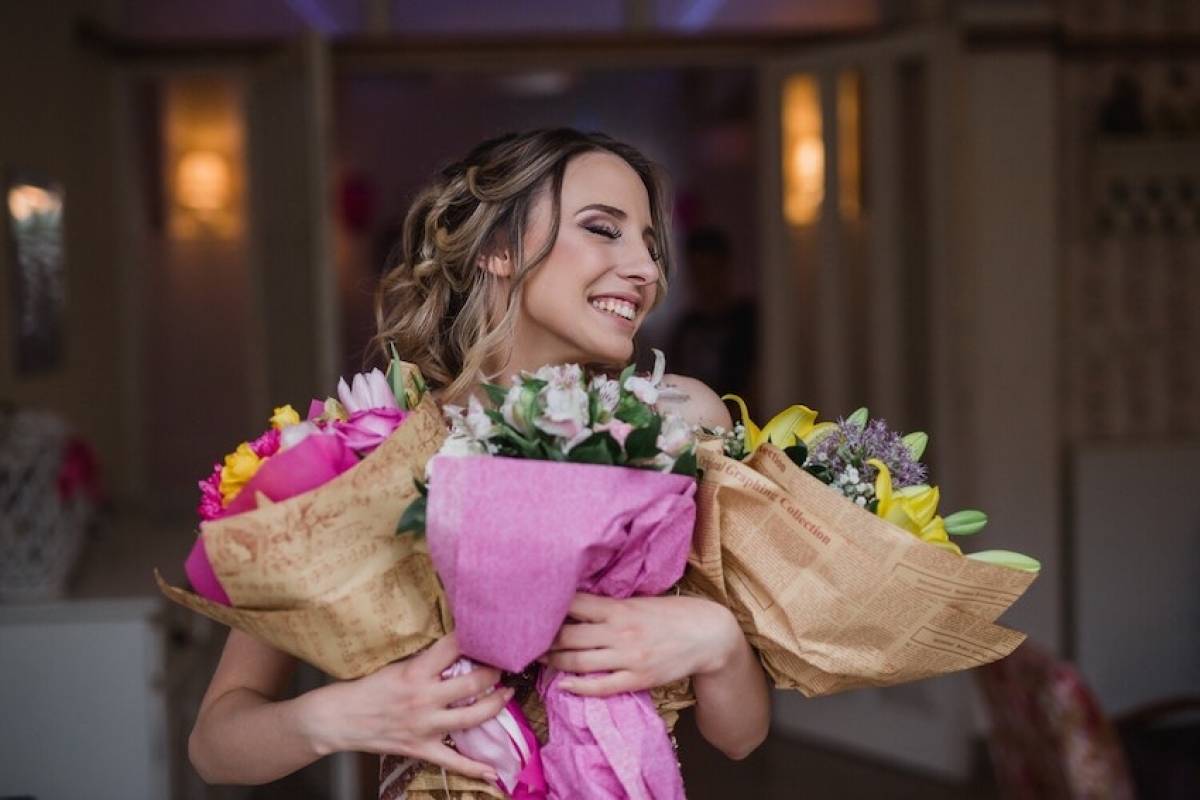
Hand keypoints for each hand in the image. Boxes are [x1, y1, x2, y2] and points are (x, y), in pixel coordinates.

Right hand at [306, 634, 511, 781]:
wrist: (338, 718)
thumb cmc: (365, 687)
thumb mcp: (395, 665)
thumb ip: (425, 660)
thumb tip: (454, 647)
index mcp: (416, 672)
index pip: (454, 647)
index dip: (476, 638)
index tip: (491, 634)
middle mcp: (424, 698)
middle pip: (473, 682)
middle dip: (494, 673)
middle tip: (504, 666)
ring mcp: (425, 726)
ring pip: (472, 717)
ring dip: (495, 706)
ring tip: (506, 696)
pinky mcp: (421, 748)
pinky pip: (453, 761)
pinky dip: (474, 768)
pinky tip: (493, 771)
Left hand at [541, 592, 739, 696]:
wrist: (708, 635)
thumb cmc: (672, 613)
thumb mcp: (640, 601)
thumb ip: (611, 604)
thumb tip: (577, 602)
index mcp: (619, 607)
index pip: (574, 604)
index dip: (549, 608)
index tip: (529, 611)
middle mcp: (619, 631)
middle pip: (568, 635)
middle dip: (543, 639)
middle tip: (525, 640)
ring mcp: (628, 657)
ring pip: (578, 661)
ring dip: (554, 661)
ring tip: (538, 660)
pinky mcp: (637, 678)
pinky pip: (600, 686)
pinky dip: (577, 686)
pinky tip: (562, 684)